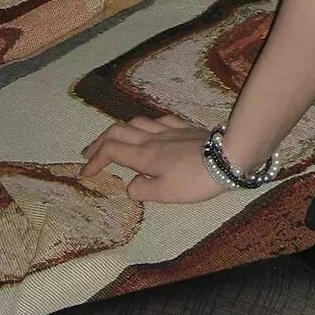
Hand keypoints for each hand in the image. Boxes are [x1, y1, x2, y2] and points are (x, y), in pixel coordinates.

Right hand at [80, 115, 222, 204]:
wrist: (229, 156)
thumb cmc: (196, 179)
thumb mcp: (166, 194)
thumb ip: (142, 190)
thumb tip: (130, 185)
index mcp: (144, 155)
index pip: (110, 151)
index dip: (94, 161)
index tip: (85, 174)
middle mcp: (152, 138)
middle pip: (118, 131)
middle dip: (99, 141)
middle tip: (89, 154)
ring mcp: (169, 129)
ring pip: (136, 122)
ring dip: (119, 130)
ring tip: (113, 139)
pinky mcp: (185, 127)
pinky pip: (159, 120)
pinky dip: (146, 124)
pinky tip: (150, 129)